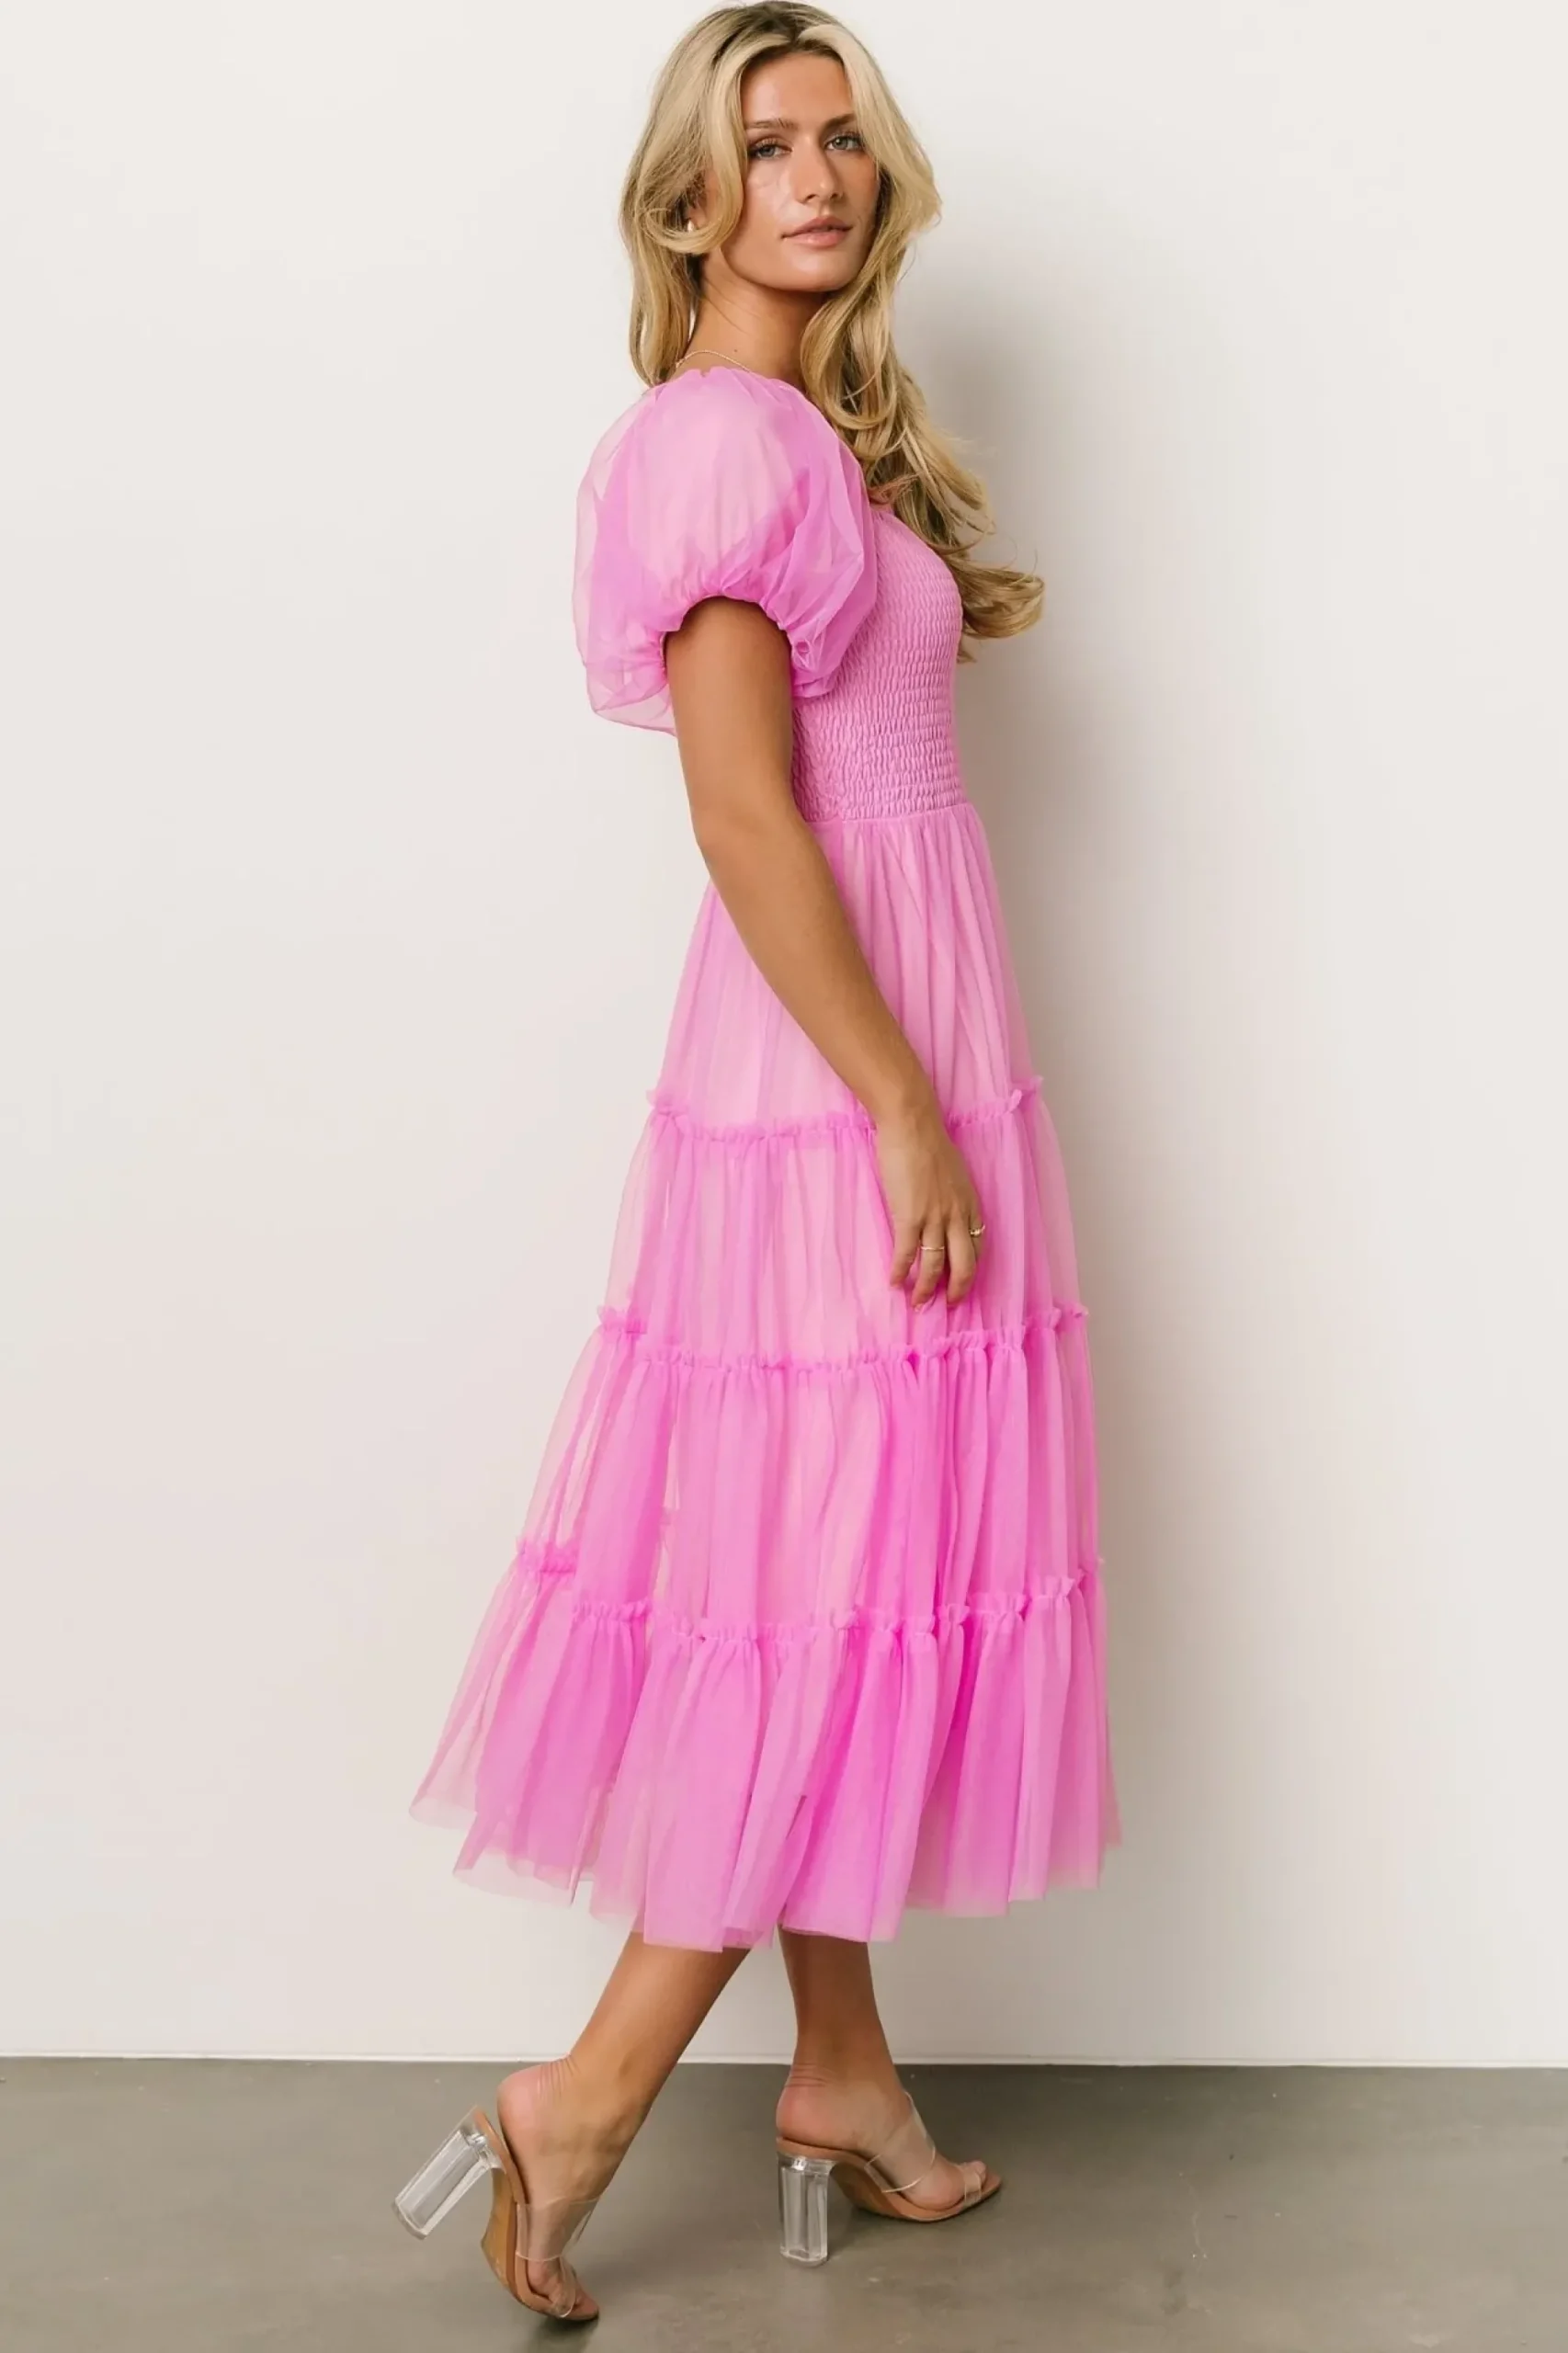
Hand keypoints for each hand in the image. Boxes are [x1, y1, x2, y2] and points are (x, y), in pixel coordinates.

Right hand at [874, 1097, 985, 1306]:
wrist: (912, 1125)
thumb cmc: (928, 1142)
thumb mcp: (952, 1173)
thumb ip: (951, 1195)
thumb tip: (942, 1209)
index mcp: (969, 1205)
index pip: (976, 1247)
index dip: (969, 1269)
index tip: (961, 1283)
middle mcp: (957, 1216)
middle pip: (964, 1265)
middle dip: (957, 1290)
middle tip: (948, 1305)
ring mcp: (934, 1218)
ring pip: (934, 1266)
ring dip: (925, 1289)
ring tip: (917, 1303)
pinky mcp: (909, 1216)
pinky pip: (906, 1253)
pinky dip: (899, 1271)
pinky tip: (893, 1282)